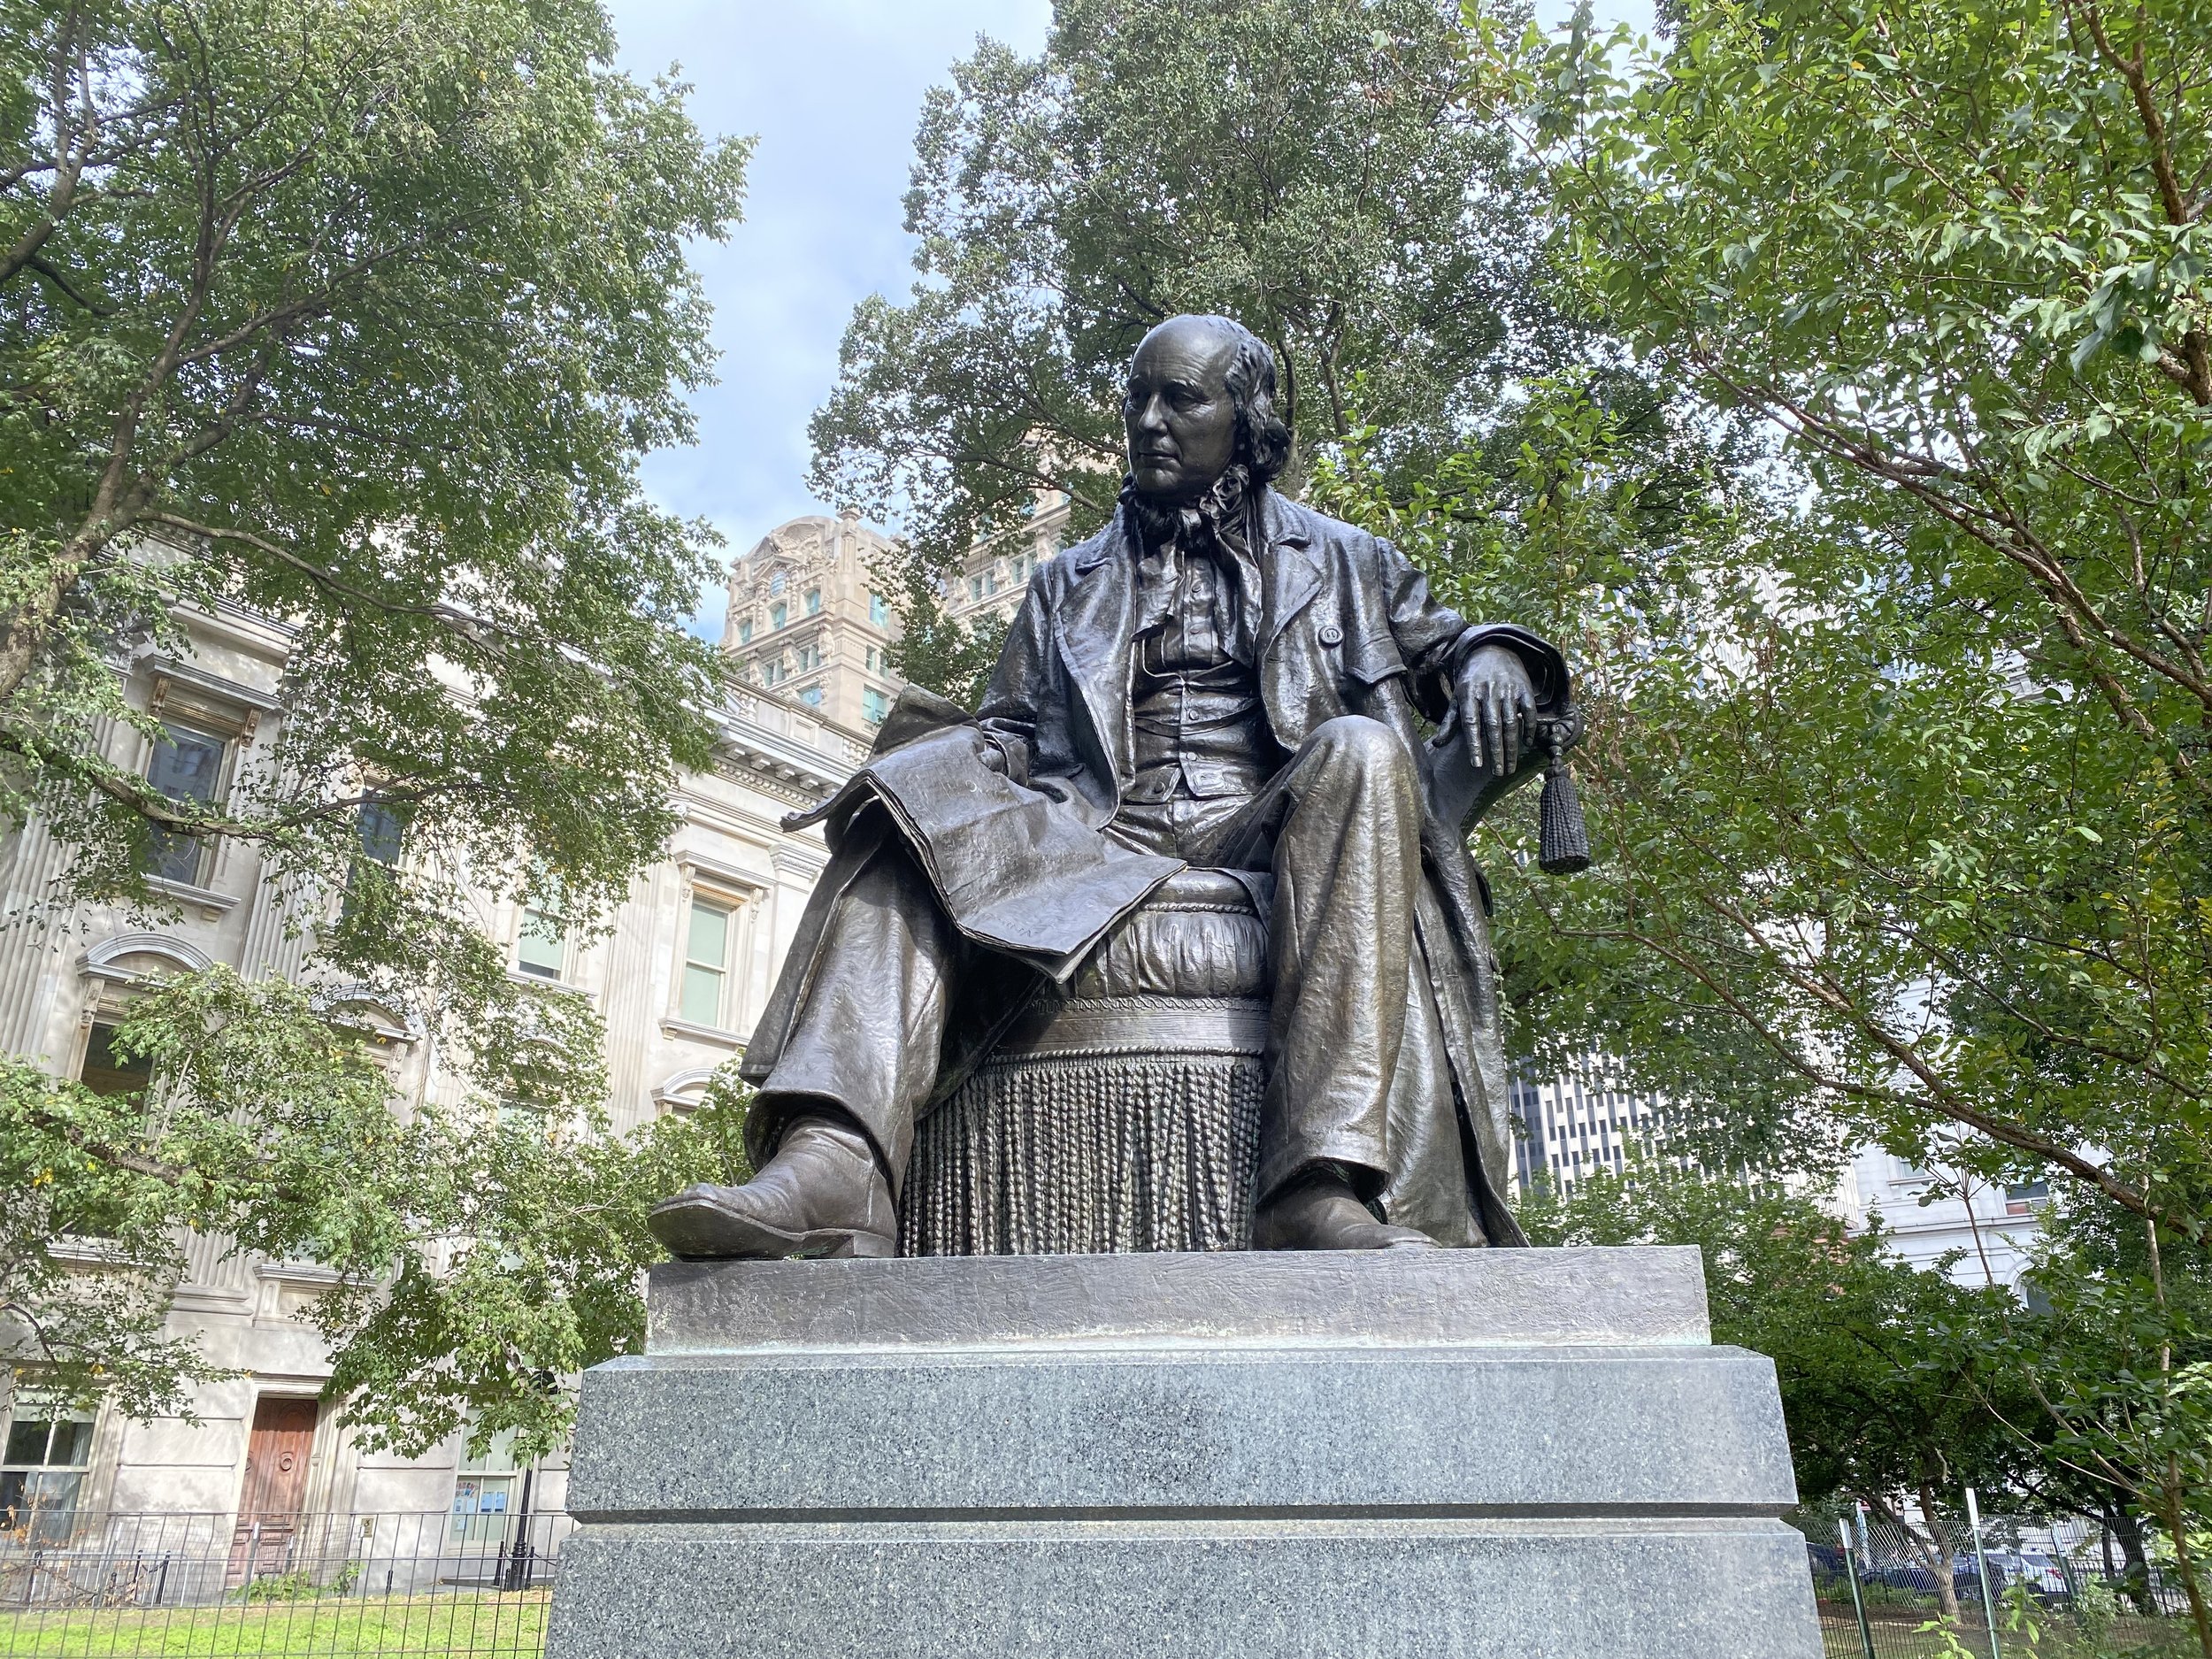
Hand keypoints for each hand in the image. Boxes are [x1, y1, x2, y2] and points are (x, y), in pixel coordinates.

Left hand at [1454, 644, 1536, 780]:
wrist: (1493, 651)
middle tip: (1498, 773)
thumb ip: (1449, 722)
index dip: (1474, 744)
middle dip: (1496, 751)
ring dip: (1512, 747)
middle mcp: (1489, 692)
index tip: (1477, 764)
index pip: (1471, 723)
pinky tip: (1528, 744)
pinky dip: (1530, 728)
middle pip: (1493, 726)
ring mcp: (1508, 689)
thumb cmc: (1472, 682)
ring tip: (1510, 767)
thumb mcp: (1457, 698)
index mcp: (1468, 694)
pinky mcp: (1524, 688)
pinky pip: (1529, 711)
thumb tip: (1437, 745)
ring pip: (1511, 722)